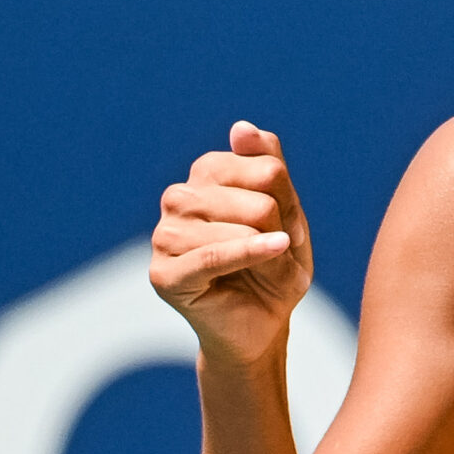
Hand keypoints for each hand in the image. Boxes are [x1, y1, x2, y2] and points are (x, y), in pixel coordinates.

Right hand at [151, 121, 314, 367]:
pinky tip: (278, 251)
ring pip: (237, 223)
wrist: (263, 325)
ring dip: (269, 249)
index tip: (287, 226)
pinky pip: (213, 255)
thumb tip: (241, 128)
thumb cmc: (274, 266)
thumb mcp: (287, 212)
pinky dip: (251, 253)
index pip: (265, 167)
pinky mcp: (164, 274)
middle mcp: (178, 199)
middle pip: (256, 196)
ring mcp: (165, 235)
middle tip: (281, 252)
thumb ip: (269, 166)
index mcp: (205, 175)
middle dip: (283, 228)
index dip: (290, 201)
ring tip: (269, 267)